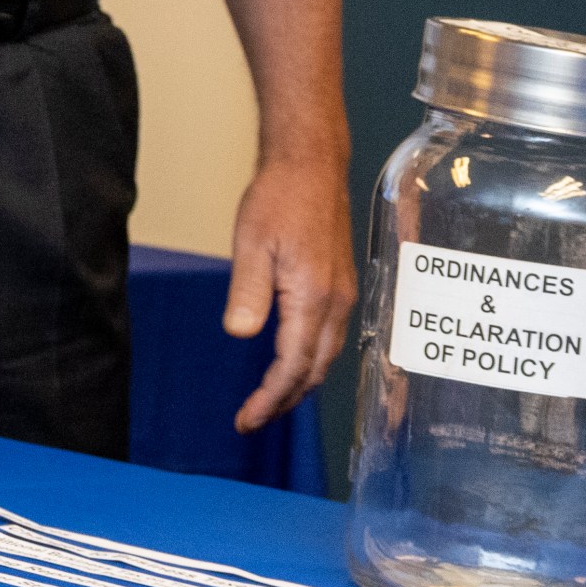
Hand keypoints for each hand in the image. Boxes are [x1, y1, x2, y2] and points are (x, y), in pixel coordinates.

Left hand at [224, 151, 354, 431]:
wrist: (312, 166)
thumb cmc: (279, 199)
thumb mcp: (252, 243)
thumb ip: (249, 292)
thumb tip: (241, 335)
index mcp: (314, 298)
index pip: (292, 366)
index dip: (270, 398)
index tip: (247, 419)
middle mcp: (336, 304)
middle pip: (313, 370)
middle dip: (284, 400)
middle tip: (252, 419)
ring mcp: (344, 296)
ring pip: (325, 356)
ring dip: (298, 383)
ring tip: (269, 400)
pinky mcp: (342, 286)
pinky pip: (330, 337)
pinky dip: (310, 360)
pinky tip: (292, 362)